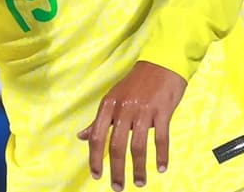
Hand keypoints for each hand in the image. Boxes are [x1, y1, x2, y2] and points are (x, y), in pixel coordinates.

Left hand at [78, 61, 186, 189]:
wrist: (161, 63)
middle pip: (116, 145)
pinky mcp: (162, 112)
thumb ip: (99, 120)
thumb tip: (81, 137)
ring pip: (138, 146)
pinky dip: (161, 155)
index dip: (95, 158)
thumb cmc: (135, 83)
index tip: (96, 175)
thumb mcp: (113, 98)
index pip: (96, 136)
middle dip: (116, 170)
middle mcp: (123, 109)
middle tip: (118, 187)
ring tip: (139, 182)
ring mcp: (143, 110)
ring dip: (138, 168)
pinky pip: (161, 138)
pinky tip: (161, 168)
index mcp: (109, 105)